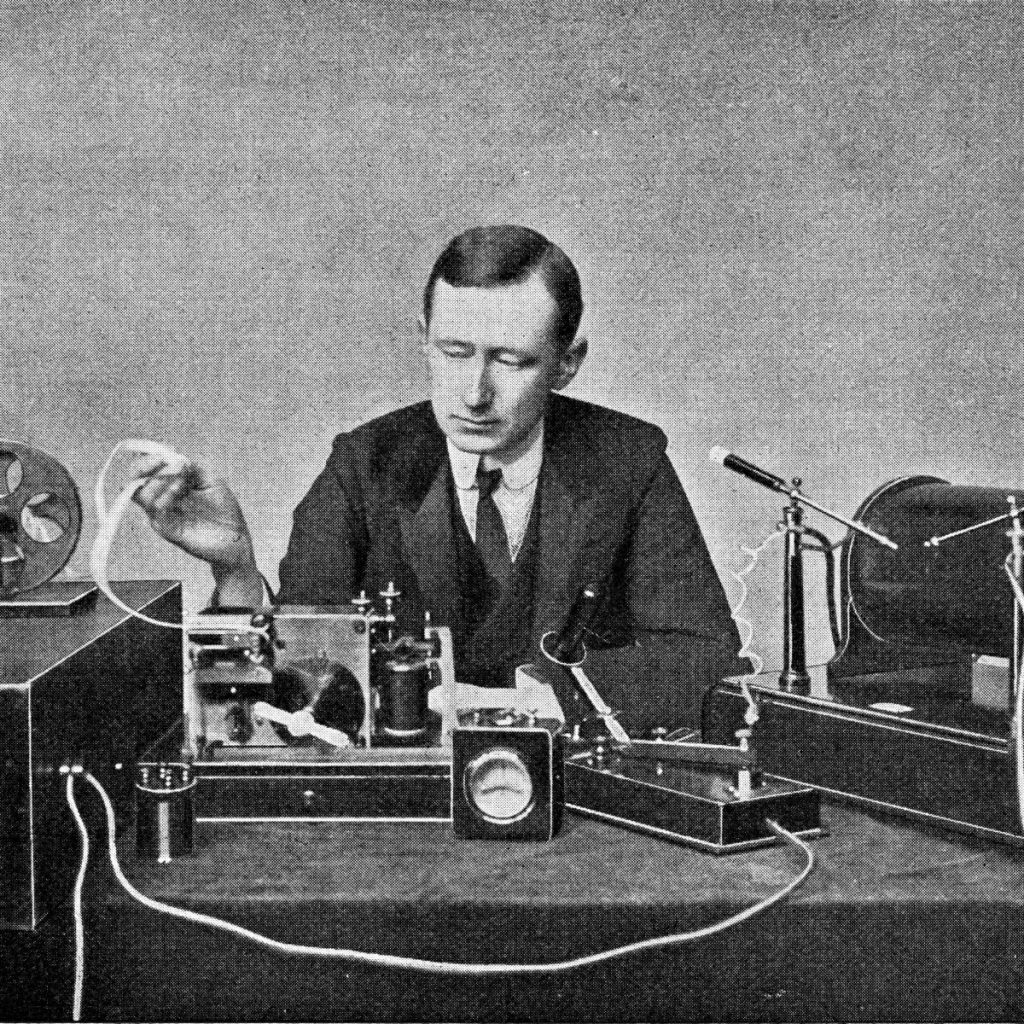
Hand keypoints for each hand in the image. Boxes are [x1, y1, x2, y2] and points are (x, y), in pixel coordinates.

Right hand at [130, 454, 255, 574]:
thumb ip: (193, 468)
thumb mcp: (211, 481)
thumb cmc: (224, 510)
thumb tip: (176, 458)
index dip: (148, 459)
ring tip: (181, 478)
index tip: (165, 451)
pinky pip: (156, 511)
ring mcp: (162, 516)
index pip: (145, 471)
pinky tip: (180, 488)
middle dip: (144, 466)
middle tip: (163, 459)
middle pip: (134, 481)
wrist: (236, 539)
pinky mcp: (167, 530)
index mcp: (168, 488)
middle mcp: (161, 501)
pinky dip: (165, 495)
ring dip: (158, 480)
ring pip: (141, 494)